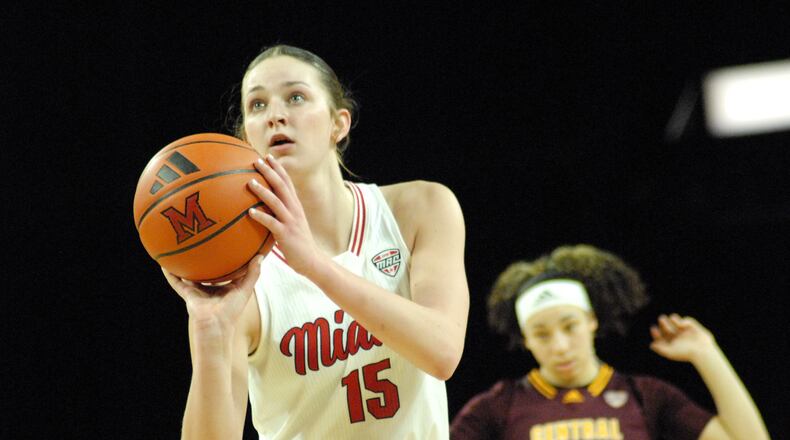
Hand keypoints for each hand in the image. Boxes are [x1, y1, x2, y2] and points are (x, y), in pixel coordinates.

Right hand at [162, 255, 262, 333]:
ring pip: (189, 275)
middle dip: (204, 260)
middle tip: (202, 242)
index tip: (226, 245)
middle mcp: (210, 288)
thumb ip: (253, 273)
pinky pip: (176, 282)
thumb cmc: (232, 311)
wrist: (216, 325)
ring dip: (185, 264)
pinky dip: (170, 274)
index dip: (225, 259)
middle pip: (205, 271)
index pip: (224, 270)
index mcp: (224, 287)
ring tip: (180, 249)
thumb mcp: (245, 290)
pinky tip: (164, 264)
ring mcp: (197, 291)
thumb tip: (260, 256)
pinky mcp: (187, 294)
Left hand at [246, 154, 322, 275]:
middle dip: (269, 172)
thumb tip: (262, 207)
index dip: (278, 168)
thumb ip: (280, 213)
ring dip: (262, 191)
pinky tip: (250, 212)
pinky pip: (272, 223)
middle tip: (256, 161)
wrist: (312, 261)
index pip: (287, 182)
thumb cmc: (298, 243)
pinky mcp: (286, 234)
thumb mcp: (291, 224)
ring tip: (250, 182)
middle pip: (281, 186)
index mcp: (296, 205)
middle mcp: (294, 209)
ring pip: (276, 201)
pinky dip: (261, 216)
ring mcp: (291, 221)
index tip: (267, 156)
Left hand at [649, 313, 716, 363]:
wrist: (702, 351)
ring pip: (676, 321)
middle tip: (661, 319)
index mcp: (672, 343)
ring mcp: (685, 332)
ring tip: (672, 319)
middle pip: (667, 328)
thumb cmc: (685, 353)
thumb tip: (651, 345)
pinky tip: (682, 325)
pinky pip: (687, 320)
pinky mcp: (693, 327)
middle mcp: (678, 337)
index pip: (661, 336)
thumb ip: (660, 349)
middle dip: (663, 323)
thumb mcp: (670, 352)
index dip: (656, 333)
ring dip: (673, 319)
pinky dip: (684, 321)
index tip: (653, 328)